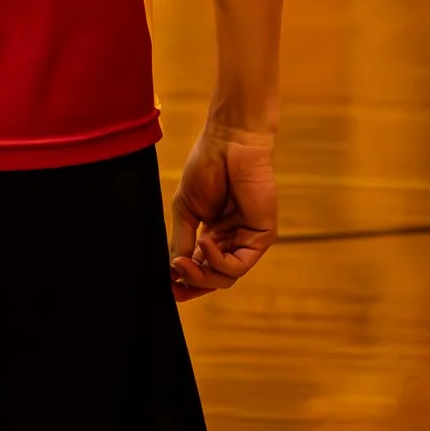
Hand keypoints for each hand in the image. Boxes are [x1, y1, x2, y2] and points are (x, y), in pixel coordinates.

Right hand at [169, 126, 277, 301]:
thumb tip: (173, 271)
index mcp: (213, 234)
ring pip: (226, 276)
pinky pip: (239, 265)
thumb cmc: (206, 167)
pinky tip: (204, 243)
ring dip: (203, 275)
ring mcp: (247, 239)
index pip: (202, 268)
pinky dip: (219, 262)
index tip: (169, 287)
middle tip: (174, 280)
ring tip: (184, 263)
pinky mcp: (261, 236)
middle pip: (214, 277)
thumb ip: (181, 240)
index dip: (186, 281)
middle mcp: (231, 239)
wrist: (228, 142)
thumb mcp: (186, 209)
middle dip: (193, 282)